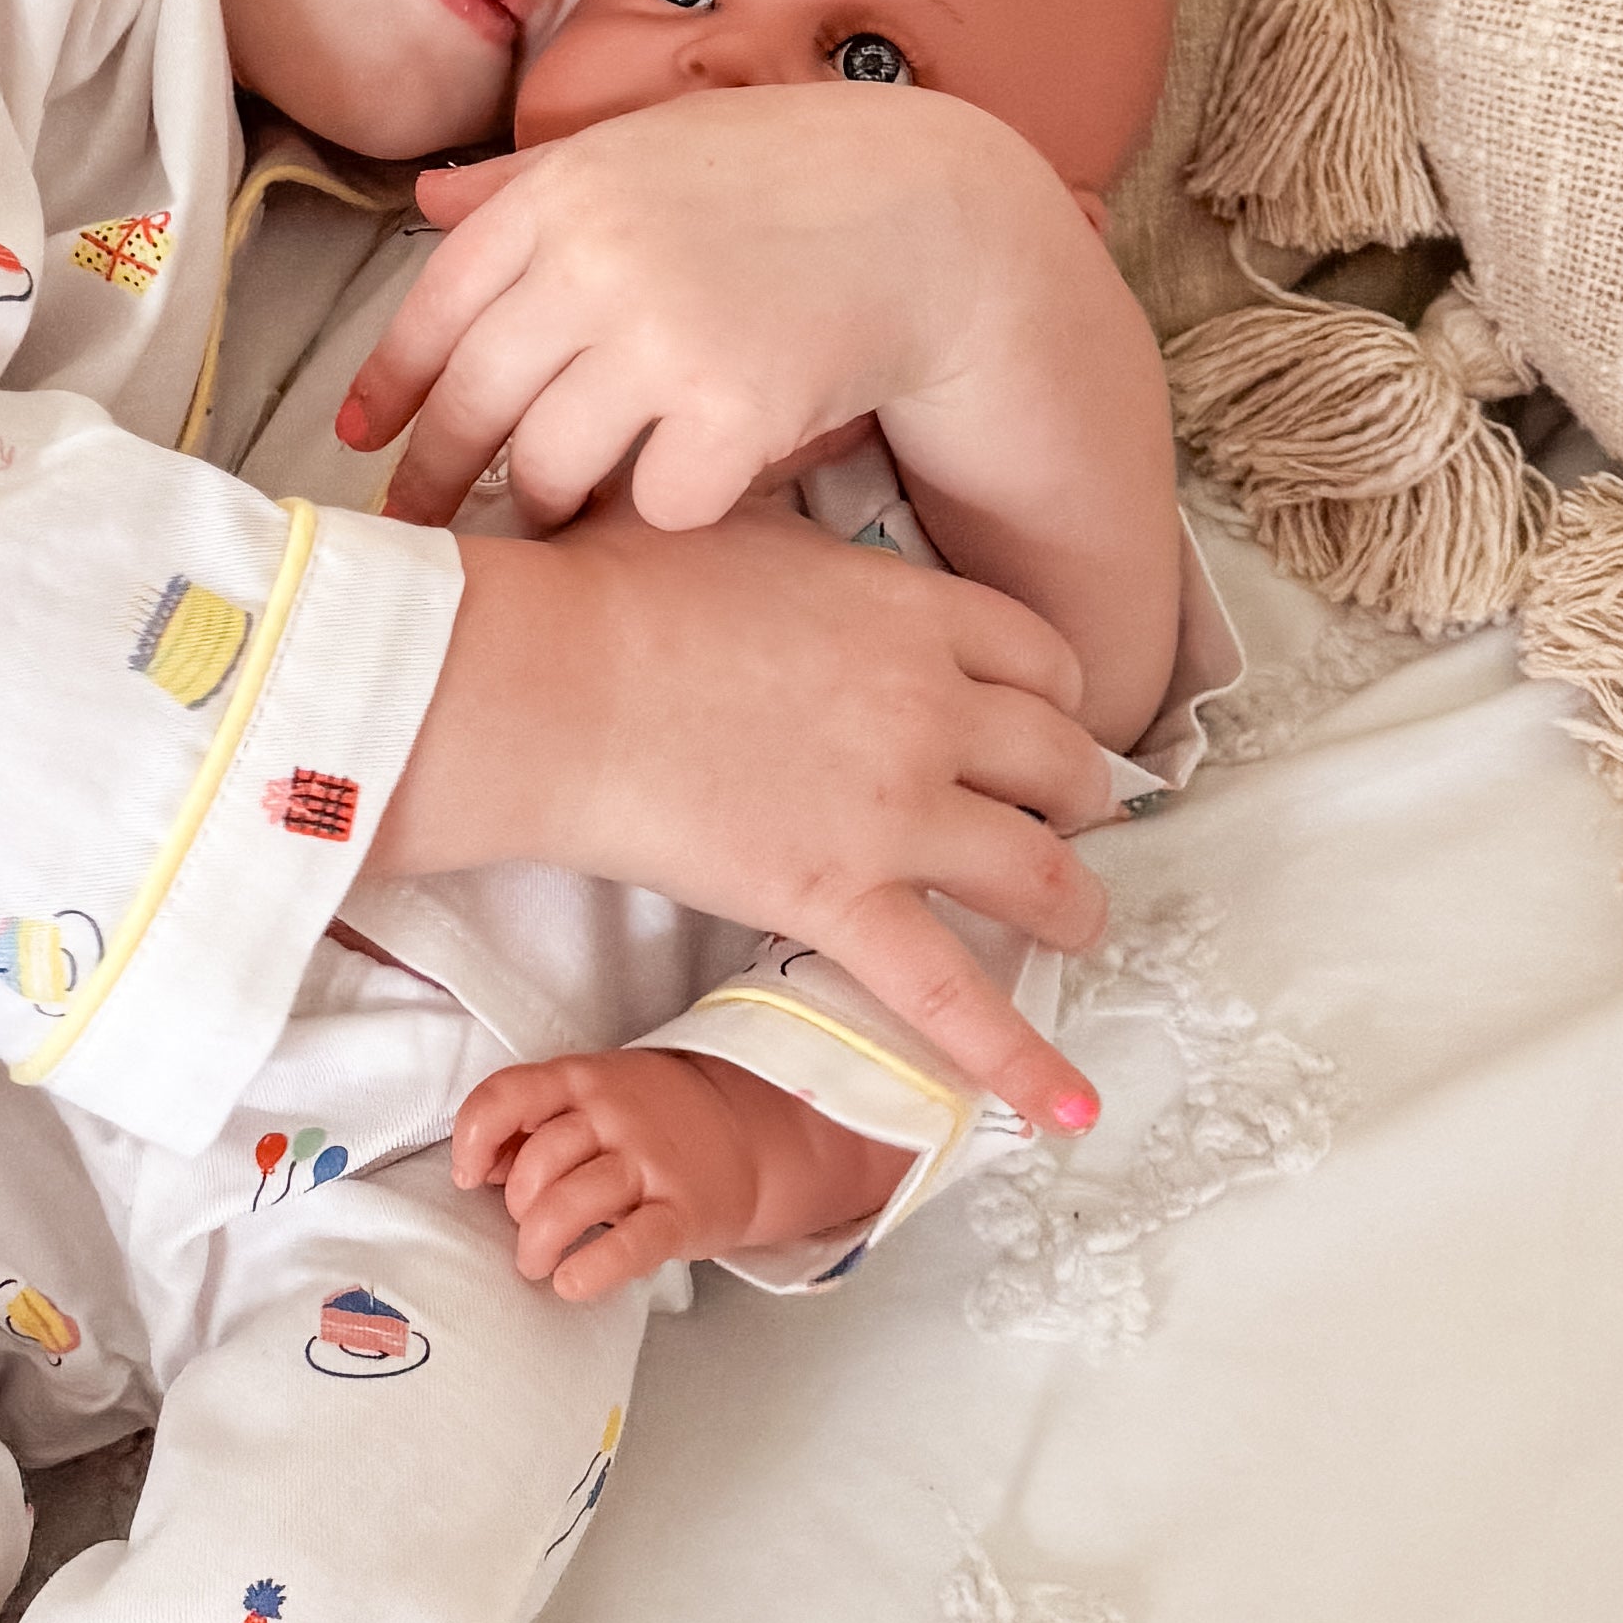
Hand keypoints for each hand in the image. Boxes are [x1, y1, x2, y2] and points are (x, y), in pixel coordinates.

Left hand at [344, 83, 1094, 531]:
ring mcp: (663, 336)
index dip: (390, 388)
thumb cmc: (785, 175)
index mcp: (563, 192)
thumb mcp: (650, 144)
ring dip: (550, 505)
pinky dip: (662, 514)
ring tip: (559, 514)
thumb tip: (428, 198)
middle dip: (442, 476)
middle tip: (430, 522)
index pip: (434, 307)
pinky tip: (682, 496)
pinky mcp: (734, 409)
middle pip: (477, 401)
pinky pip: (656, 504)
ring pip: (552, 467)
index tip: (363, 442)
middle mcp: (596, 260)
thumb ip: (533, 178)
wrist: (931, 213)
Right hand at [368, 503, 1112, 1129]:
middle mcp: (931, 706)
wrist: (547, 679)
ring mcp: (895, 811)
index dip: (1053, 697)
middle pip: (1059, 759)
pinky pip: (951, 994)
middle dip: (1073, 794)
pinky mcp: (840, 899)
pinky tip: (1068, 1110)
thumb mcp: (734, 516)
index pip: (1040, 657)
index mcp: (911, 611)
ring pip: (1040, 871)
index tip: (1041, 719)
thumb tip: (782, 512)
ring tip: (1075, 923)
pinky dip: (1019, 1058)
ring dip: (1072, 903)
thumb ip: (795, 540)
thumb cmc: (610, 591)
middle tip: (1064, 817)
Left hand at [455, 1043, 901, 1300]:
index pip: (508, 1095)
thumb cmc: (646, 1119)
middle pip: (538, 1161)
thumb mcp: (591, 1097)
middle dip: (516, 1204)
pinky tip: (571, 1281)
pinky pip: (630, 1245)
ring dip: (537, 1243)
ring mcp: (651, 1162)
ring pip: (570, 1202)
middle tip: (525, 1226)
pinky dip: (591, 1269)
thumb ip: (534, 1121)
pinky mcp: (682, 1212)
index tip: (468, 1176)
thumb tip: (477, 1168)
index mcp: (583, 1080)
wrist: (745, 1128)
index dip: (474, 1138)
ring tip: (536, 1262)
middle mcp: (615, 1114)